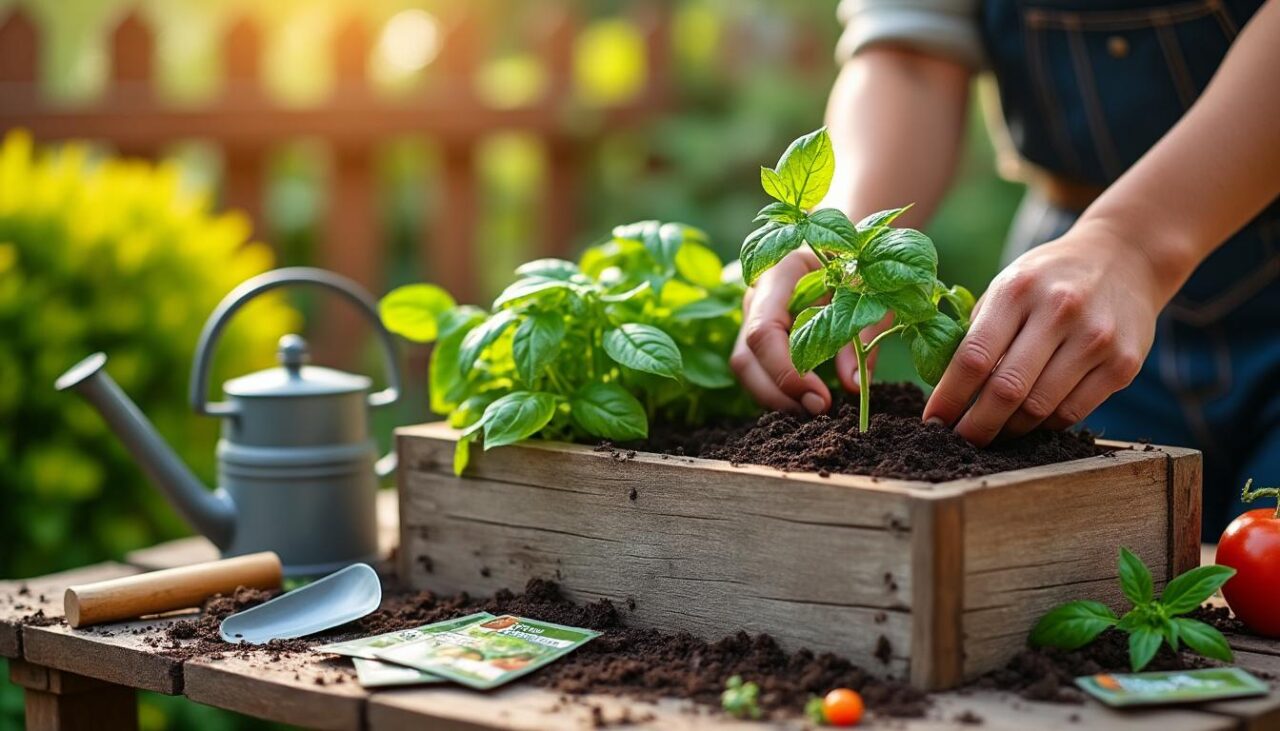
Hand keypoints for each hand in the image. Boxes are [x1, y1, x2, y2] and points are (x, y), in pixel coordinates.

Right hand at [731, 250, 893, 414]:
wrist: (847, 244)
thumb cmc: (859, 262)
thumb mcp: (870, 291)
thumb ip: (862, 334)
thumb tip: (855, 385)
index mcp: (778, 275)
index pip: (763, 332)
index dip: (786, 372)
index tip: (821, 398)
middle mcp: (756, 298)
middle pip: (745, 358)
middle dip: (777, 393)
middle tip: (819, 410)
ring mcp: (752, 317)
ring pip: (746, 369)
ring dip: (777, 397)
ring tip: (816, 408)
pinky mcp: (760, 336)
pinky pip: (758, 370)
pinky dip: (780, 391)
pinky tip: (809, 398)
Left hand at [923, 221, 1162, 444]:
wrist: (1124, 258)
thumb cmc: (1048, 279)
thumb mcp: (1007, 286)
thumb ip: (978, 331)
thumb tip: (944, 387)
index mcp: (1017, 289)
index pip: (974, 356)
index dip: (949, 397)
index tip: (932, 421)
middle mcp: (1059, 311)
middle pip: (1006, 389)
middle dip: (975, 425)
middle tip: (958, 441)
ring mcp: (1096, 338)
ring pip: (1039, 408)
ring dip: (1008, 430)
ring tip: (991, 433)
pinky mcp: (1123, 364)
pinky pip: (1072, 413)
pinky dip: (1043, 426)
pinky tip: (1028, 422)